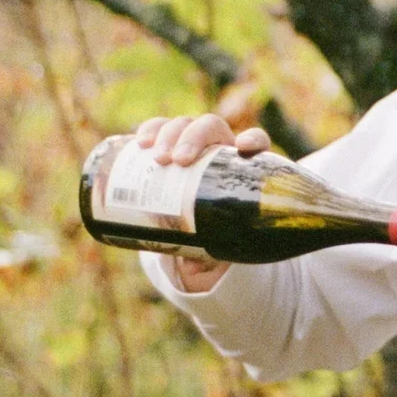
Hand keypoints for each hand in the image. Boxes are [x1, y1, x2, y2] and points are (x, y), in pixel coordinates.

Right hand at [132, 114, 270, 290]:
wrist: (195, 218)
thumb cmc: (216, 228)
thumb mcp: (220, 240)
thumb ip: (214, 254)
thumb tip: (195, 271)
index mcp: (240, 165)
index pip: (255, 142)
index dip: (253, 139)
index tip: (243, 147)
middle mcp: (217, 148)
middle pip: (211, 128)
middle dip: (194, 138)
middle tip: (179, 161)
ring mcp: (191, 143)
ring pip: (183, 125)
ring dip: (169, 133)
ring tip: (156, 157)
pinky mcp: (167, 145)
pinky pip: (159, 129)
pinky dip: (150, 130)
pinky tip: (140, 141)